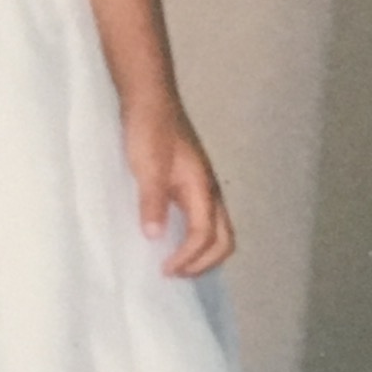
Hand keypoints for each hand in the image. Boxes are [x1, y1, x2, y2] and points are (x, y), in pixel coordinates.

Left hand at [124, 95, 232, 277]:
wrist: (150, 97)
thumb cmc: (148, 128)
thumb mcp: (147, 165)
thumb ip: (153, 200)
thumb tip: (155, 237)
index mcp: (202, 188)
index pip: (205, 236)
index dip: (187, 258)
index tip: (164, 270)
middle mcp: (209, 190)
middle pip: (224, 239)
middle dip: (204, 263)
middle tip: (175, 274)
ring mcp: (202, 186)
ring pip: (217, 229)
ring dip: (202, 253)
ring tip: (176, 264)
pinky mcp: (191, 181)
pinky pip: (204, 219)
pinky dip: (195, 239)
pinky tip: (172, 238)